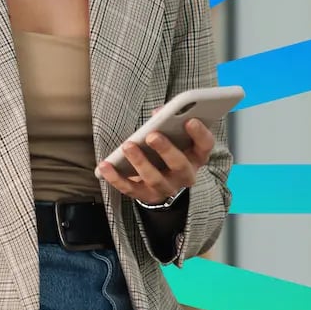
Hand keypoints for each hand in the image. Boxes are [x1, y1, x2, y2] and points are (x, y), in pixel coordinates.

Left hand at [97, 108, 214, 205]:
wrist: (161, 179)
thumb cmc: (167, 149)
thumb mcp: (173, 136)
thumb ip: (168, 122)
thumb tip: (158, 113)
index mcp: (196, 156)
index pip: (205, 146)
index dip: (200, 134)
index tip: (190, 120)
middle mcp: (185, 175)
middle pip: (180, 165)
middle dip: (166, 149)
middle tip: (152, 135)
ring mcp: (166, 188)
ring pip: (155, 179)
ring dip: (140, 162)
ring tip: (127, 146)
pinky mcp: (146, 196)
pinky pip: (130, 189)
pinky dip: (116, 178)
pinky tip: (105, 165)